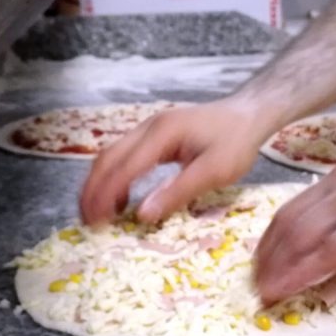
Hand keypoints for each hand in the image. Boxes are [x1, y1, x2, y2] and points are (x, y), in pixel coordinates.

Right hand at [80, 99, 275, 224]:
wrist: (248, 114)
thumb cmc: (236, 141)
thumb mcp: (213, 171)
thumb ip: (177, 192)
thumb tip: (142, 214)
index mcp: (162, 134)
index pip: (123, 168)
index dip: (106, 196)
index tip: (96, 221)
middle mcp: (148, 127)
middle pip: (107, 158)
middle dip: (93, 190)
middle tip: (87, 221)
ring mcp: (149, 129)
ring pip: (111, 155)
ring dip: (100, 184)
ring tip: (96, 213)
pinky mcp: (154, 135)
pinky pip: (124, 155)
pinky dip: (115, 177)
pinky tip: (120, 198)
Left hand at [255, 141, 335, 304]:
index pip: (300, 205)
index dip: (276, 236)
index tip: (265, 260)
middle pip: (291, 219)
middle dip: (268, 254)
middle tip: (256, 281)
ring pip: (302, 235)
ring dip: (278, 266)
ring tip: (264, 291)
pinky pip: (329, 251)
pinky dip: (302, 272)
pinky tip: (288, 288)